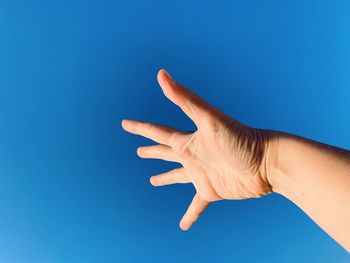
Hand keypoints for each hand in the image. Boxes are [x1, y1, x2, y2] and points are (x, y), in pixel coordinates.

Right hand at [121, 69, 272, 230]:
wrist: (266, 163)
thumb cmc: (240, 139)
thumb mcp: (209, 118)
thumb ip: (185, 98)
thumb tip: (162, 74)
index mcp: (188, 141)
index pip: (158, 132)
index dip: (140, 128)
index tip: (125, 124)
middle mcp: (192, 156)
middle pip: (165, 152)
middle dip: (151, 151)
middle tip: (138, 152)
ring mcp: (201, 174)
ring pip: (177, 177)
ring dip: (165, 178)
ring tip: (153, 181)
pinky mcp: (212, 191)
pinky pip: (197, 205)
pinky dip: (190, 215)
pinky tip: (184, 225)